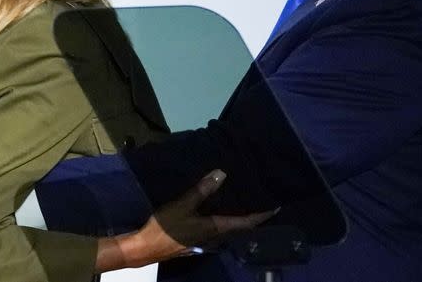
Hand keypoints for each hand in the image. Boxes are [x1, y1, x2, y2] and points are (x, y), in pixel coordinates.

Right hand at [97, 170, 277, 270]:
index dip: (262, 215)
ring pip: (228, 229)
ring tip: (243, 203)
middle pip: (239, 227)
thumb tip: (222, 173)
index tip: (276, 206)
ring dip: (238, 218)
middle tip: (262, 201)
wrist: (145, 248)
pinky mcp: (195, 240)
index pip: (246, 222)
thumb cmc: (165, 227)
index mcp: (215, 228)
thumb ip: (202, 190)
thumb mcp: (183, 205)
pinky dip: (223, 220)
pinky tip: (217, 210)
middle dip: (252, 216)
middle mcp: (214, 237)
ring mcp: (204, 241)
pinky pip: (216, 229)